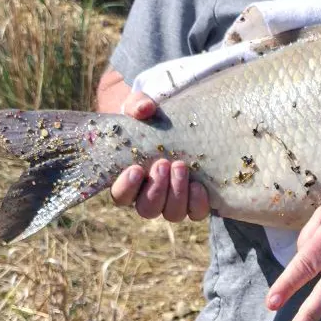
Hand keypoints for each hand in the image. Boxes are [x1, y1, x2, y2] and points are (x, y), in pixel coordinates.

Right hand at [109, 88, 209, 222]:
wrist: (176, 124)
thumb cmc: (151, 120)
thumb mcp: (140, 109)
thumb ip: (138, 106)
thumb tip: (145, 108)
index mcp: (129, 181)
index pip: (121, 196)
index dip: (126, 187)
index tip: (136, 169)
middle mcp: (149, 196)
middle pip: (147, 209)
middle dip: (156, 189)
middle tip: (163, 164)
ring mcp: (172, 201)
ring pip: (171, 214)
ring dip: (177, 193)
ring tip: (181, 167)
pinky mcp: (194, 200)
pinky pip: (196, 213)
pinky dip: (198, 203)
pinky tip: (199, 185)